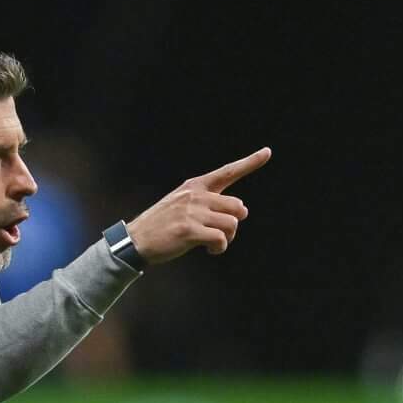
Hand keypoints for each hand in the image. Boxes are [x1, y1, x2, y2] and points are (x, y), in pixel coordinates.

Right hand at [125, 148, 270, 264]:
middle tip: (222, 235)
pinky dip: (220, 248)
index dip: (250, 162)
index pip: (227, 172)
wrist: (135, 240)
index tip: (268, 152)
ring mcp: (192, 212)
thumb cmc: (161, 226)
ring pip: (232, 224)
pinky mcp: (189, 231)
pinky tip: (209, 250)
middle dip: (234, 223)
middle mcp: (196, 195)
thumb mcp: (181, 204)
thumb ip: (208, 204)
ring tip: (214, 244)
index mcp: (195, 186)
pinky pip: (221, 239)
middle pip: (237, 206)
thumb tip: (238, 213)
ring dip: (228, 238)